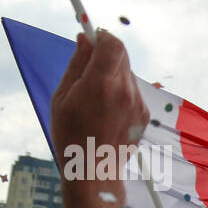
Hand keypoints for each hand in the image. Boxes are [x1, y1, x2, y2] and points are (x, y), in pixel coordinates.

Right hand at [50, 30, 149, 187]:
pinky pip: (133, 91)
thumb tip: (84, 39)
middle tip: (88, 64)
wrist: (94, 170)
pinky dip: (120, 90)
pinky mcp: (144, 114)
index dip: (102, 37)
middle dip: (106, 53)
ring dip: (113, 73)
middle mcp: (125, 91)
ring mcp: (138, 104)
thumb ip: (76, 64)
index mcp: (102, 84)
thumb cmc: (70, 133)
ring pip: (128, 74)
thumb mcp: (62, 96)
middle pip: (122, 56)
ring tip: (94, 94)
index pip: (112, 44)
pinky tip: (105, 109)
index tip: (91, 37)